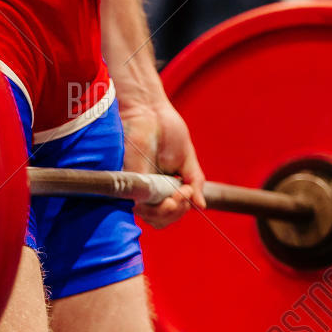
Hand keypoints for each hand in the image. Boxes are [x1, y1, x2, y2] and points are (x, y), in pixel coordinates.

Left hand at [118, 97, 204, 227]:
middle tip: (184, 193)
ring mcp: (139, 188)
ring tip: (176, 197)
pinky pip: (141, 207)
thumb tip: (201, 205)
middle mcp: (150, 191)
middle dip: (178, 211)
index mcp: (164, 186)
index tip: (188, 190)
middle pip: (162, 219)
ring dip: (169, 212)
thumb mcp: (187, 160)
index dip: (182, 208)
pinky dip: (156, 208)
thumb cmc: (167, 130)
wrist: (149, 111)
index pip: (172, 212)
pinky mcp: (130, 183)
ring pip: (152, 217)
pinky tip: (169, 198)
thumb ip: (195, 182)